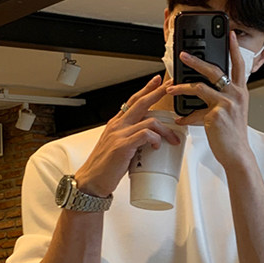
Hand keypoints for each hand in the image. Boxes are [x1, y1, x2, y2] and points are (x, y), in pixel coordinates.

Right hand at [74, 75, 180, 196]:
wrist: (91, 181)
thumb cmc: (105, 167)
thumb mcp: (118, 146)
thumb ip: (131, 138)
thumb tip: (149, 139)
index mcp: (116, 124)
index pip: (132, 101)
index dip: (146, 90)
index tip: (157, 82)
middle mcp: (117, 126)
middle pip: (141, 103)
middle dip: (158, 92)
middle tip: (171, 86)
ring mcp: (119, 134)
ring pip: (149, 121)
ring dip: (165, 130)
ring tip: (172, 139)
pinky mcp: (122, 146)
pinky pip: (145, 135)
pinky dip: (155, 139)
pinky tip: (156, 146)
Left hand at [165, 31, 252, 169]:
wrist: (237, 154)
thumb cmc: (233, 135)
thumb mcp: (232, 113)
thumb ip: (221, 100)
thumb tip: (203, 94)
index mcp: (240, 92)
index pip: (239, 65)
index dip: (234, 49)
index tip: (230, 35)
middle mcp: (235, 95)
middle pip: (214, 70)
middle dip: (196, 61)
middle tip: (182, 55)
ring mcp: (227, 104)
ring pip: (199, 87)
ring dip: (181, 87)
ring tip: (171, 88)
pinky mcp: (217, 115)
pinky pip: (195, 111)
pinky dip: (186, 116)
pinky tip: (180, 119)